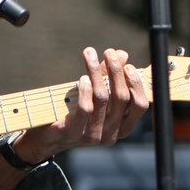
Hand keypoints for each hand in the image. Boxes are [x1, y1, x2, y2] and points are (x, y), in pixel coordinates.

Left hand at [13, 47, 148, 161]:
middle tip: (109, 52)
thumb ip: (109, 77)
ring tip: (90, 55)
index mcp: (122, 127)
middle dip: (116, 71)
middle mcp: (111, 134)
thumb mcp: (96, 95)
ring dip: (97, 73)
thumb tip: (122, 54)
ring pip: (102, 98)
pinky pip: (85, 108)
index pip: (140, 105)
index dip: (137, 84)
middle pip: (122, 97)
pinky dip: (85, 90)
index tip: (129, 65)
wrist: (49, 137)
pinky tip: (83, 77)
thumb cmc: (76, 113)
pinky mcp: (74, 132)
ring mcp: (94, 135)